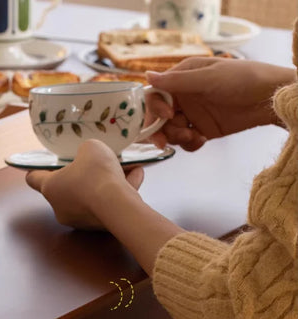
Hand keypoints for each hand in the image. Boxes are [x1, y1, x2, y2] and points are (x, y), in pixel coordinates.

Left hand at [26, 140, 143, 230]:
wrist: (117, 205)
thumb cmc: (96, 173)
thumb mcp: (91, 148)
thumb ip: (86, 150)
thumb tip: (89, 157)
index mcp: (50, 187)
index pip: (34, 179)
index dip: (36, 170)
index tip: (40, 165)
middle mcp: (60, 207)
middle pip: (67, 187)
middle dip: (81, 175)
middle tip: (94, 163)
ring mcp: (79, 220)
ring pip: (91, 196)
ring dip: (105, 182)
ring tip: (126, 167)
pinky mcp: (98, 226)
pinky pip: (107, 205)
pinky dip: (119, 191)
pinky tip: (136, 176)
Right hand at [145, 57, 295, 151]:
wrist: (268, 99)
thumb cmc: (243, 79)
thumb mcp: (208, 78)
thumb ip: (177, 81)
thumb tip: (147, 77)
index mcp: (182, 79)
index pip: (155, 95)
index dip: (155, 109)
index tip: (167, 116)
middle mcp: (184, 97)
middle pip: (158, 118)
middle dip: (159, 130)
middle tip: (162, 143)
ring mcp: (192, 114)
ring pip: (170, 132)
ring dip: (177, 137)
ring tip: (194, 136)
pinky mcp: (202, 129)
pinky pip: (185, 141)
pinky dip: (190, 144)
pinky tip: (202, 139)